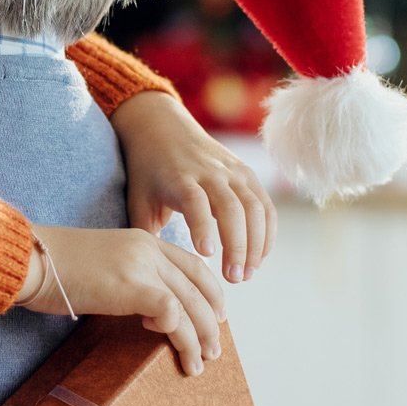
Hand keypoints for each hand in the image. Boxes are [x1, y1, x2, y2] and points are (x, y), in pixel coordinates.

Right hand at [17, 226, 225, 375]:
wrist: (30, 258)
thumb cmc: (54, 266)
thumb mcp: (102, 263)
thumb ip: (128, 277)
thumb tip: (145, 310)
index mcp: (144, 240)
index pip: (192, 265)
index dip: (210, 293)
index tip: (216, 316)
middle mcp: (148, 249)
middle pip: (198, 286)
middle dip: (211, 321)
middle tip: (215, 348)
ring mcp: (141, 266)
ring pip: (189, 304)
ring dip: (199, 338)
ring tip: (201, 361)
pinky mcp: (131, 287)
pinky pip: (171, 313)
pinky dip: (179, 334)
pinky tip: (171, 348)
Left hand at [110, 91, 273, 282]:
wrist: (163, 127)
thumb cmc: (148, 171)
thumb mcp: (139, 199)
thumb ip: (146, 233)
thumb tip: (151, 272)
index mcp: (180, 178)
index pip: (195, 201)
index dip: (202, 226)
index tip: (207, 254)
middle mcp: (210, 172)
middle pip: (232, 208)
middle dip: (237, 246)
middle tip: (234, 278)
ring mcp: (232, 171)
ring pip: (254, 207)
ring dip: (256, 243)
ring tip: (247, 274)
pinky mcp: (247, 173)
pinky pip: (265, 204)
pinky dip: (267, 232)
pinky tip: (259, 257)